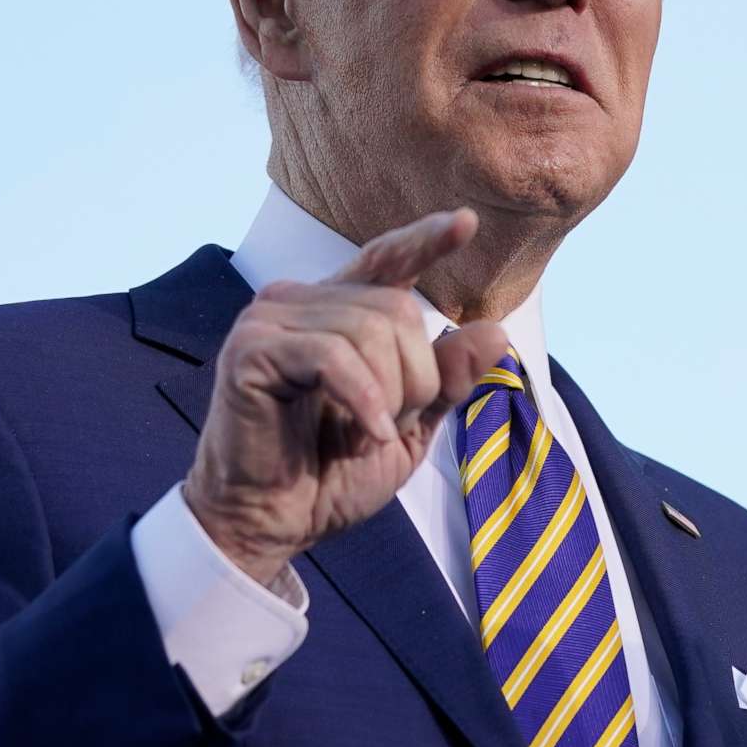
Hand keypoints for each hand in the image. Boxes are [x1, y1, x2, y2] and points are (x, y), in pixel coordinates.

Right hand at [182, 208, 510, 585]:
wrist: (272, 524)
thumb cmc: (329, 477)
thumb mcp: (409, 427)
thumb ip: (447, 380)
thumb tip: (496, 332)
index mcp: (336, 313)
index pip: (386, 259)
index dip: (425, 241)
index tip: (466, 223)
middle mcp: (300, 303)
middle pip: (397, 309)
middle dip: (414, 378)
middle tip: (387, 426)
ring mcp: (270, 321)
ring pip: (370, 331)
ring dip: (388, 396)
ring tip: (364, 435)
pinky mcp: (251, 350)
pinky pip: (333, 357)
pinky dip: (364, 400)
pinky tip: (367, 434)